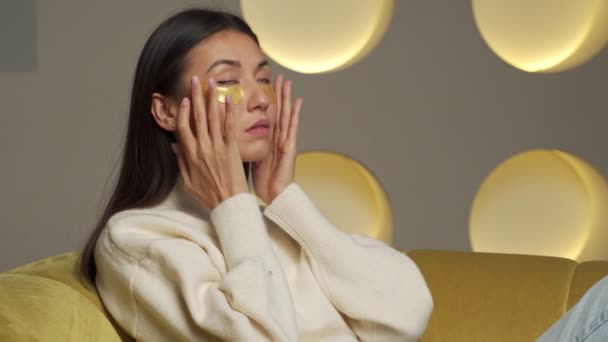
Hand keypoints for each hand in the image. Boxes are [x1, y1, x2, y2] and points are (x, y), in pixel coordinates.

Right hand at [172, 76, 248, 208]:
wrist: (229, 203)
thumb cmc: (209, 194)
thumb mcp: (188, 181)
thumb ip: (181, 162)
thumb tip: (175, 146)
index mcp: (190, 155)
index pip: (183, 127)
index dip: (183, 112)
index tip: (185, 100)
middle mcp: (202, 147)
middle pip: (197, 116)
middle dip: (196, 95)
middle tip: (195, 79)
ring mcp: (217, 147)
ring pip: (213, 117)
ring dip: (211, 97)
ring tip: (212, 81)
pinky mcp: (232, 149)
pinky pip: (230, 127)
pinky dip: (229, 112)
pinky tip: (230, 98)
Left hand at [252, 74, 302, 203]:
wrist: (275, 196)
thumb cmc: (264, 182)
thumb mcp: (251, 160)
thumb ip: (244, 148)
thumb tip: (229, 141)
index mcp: (268, 141)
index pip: (266, 117)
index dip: (265, 102)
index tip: (261, 87)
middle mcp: (277, 138)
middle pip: (277, 111)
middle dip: (277, 94)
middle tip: (277, 76)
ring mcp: (285, 141)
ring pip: (285, 114)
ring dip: (287, 98)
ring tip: (287, 82)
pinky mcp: (290, 147)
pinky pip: (293, 127)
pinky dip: (296, 113)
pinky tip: (298, 101)